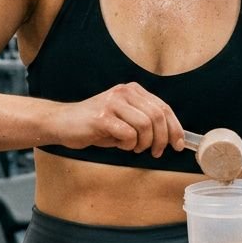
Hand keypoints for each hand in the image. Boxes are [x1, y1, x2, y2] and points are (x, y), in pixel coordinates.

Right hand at [52, 82, 181, 155]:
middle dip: (162, 139)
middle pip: (158, 117)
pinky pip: (128, 134)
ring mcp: (113, 103)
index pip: (163, 108)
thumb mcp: (124, 119)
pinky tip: (120, 145)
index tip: (179, 144)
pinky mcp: (102, 117)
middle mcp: (124, 92)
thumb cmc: (95, 125)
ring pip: (145, 125)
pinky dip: (129, 145)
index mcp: (132, 90)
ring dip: (144, 143)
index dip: (175, 128)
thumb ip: (144, 122)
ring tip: (134, 148)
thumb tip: (170, 137)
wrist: (63, 123)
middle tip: (156, 152)